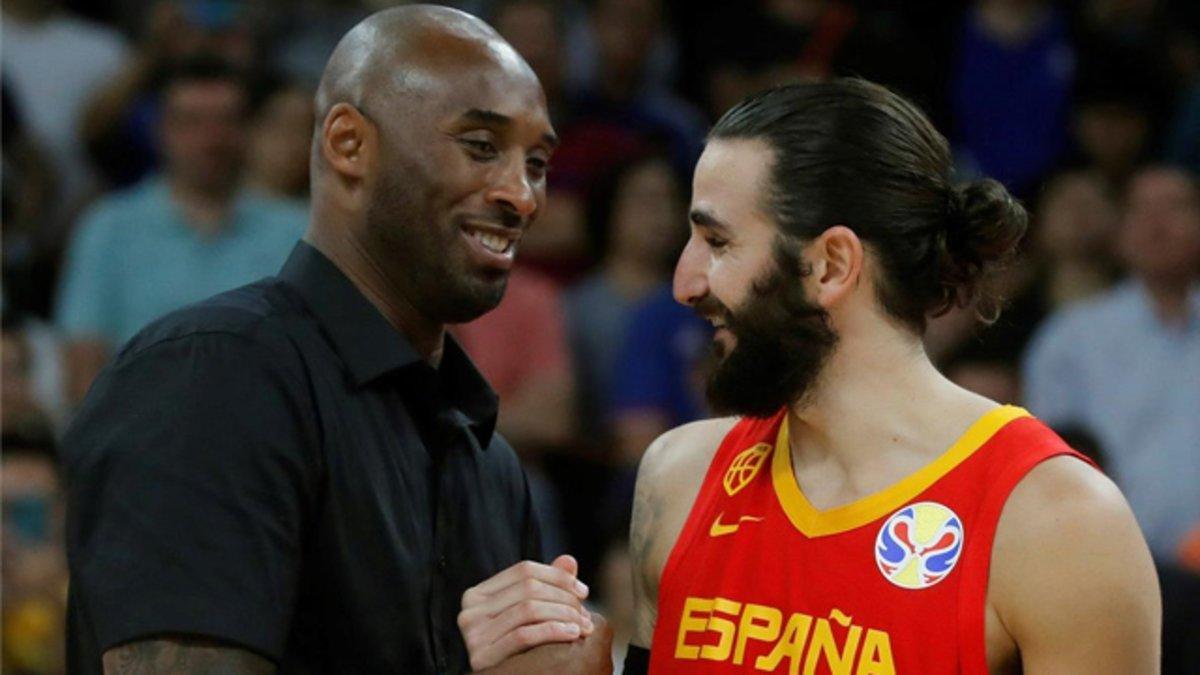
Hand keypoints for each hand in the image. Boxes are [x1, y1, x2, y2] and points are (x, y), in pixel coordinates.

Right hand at [458, 555, 593, 670]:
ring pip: (529, 609)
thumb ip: (547, 586)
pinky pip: (524, 635)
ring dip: (564, 615)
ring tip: (584, 626)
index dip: (558, 577)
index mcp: (478, 594)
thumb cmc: (520, 649)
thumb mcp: (531, 615)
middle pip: (529, 588)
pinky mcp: (481, 656)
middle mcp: (470, 610)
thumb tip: (569, 560)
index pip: (524, 570)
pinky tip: (572, 634)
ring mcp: (473, 633)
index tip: (583, 592)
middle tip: (586, 613)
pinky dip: (553, 631)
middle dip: (564, 598)